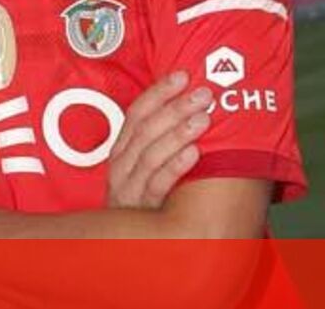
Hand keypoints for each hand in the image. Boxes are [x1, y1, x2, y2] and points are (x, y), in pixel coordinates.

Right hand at [107, 71, 212, 209]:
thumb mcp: (146, 169)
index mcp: (121, 152)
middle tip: (203, 94)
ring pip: (150, 155)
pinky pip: (158, 185)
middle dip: (174, 108)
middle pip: (144, 131)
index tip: (183, 75)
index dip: (158, 92)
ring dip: (177, 133)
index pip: (135, 114)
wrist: (131, 248)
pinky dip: (175, 166)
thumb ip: (161, 142)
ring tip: (203, 118)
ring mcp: (129, 190)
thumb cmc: (150, 202)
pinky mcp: (143, 211)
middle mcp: (121, 168)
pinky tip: (194, 153)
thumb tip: (195, 107)